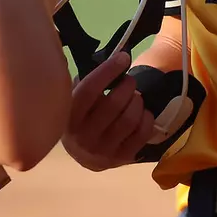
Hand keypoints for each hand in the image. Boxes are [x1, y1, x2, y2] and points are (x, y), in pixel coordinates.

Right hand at [61, 52, 156, 171]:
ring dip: (137, 102)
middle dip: (127, 86)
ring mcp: (103, 151)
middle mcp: (83, 138)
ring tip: (135, 97)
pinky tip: (142, 112)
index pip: (89, 91)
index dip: (108, 71)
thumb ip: (85, 81)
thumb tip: (110, 57)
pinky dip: (147, 118)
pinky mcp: (122, 158)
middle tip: (130, 81)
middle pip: (114, 105)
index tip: (123, 57)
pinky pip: (142, 133)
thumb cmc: (81, 116)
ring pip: (130, 119)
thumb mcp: (74, 99)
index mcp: (69, 118)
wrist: (82, 152)